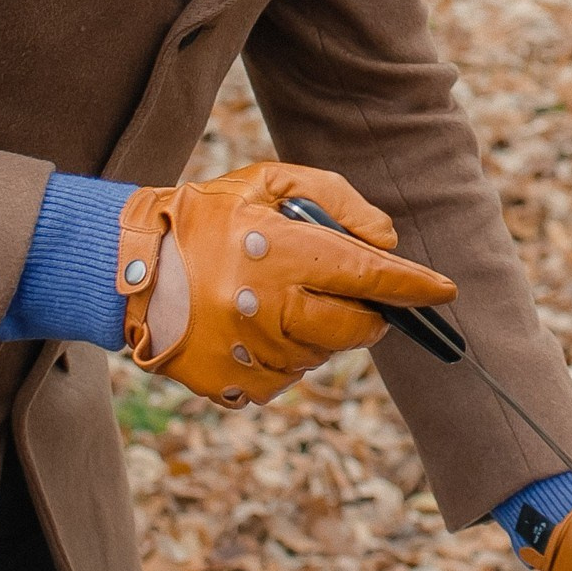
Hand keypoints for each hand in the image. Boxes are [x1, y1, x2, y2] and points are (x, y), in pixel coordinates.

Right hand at [120, 159, 455, 407]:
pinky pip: (286, 380)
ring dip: (319, 333)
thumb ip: (336, 200)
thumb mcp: (268, 184)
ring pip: (320, 356)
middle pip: (353, 328)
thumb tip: (387, 242)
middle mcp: (263, 308)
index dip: (411, 286)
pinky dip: (286, 358)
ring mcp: (246, 353)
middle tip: (358, 298)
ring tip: (279, 302)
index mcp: (276, 253)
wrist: (126, 268)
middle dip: (369, 314)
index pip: (365, 274)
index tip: (444, 292)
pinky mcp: (231, 386)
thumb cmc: (207, 218)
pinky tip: (255, 329)